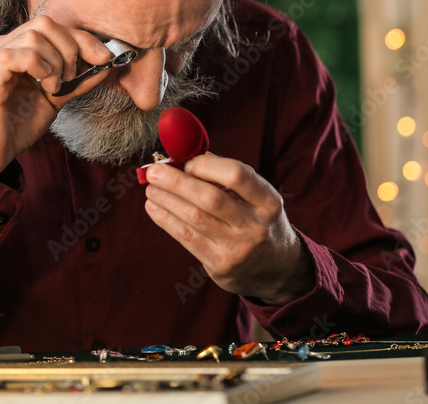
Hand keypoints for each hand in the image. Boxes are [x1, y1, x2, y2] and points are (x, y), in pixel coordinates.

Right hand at [0, 15, 113, 176]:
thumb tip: (107, 65)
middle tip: (71, 76)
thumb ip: (77, 81)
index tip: (104, 57)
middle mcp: (3, 46)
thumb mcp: (56, 99)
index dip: (82, 38)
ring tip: (54, 87)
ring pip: (34, 35)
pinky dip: (39, 67)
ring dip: (55, 62)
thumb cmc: (17, 126)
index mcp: (17, 48)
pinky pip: (18, 54)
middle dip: (70, 48)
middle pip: (44, 23)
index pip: (53, 27)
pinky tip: (43, 87)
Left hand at [144, 153, 314, 305]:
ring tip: (150, 188)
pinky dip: (166, 220)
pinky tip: (154, 208)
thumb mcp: (257, 198)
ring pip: (194, 218)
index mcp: (268, 201)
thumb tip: (188, 156)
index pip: (237, 175)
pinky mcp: (220, 265)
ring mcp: (238, 248)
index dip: (206, 166)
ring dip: (166, 200)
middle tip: (154, 172)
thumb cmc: (258, 221)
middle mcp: (255, 225)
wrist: (276, 270)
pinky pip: (187, 238)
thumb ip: (227, 177)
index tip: (186, 163)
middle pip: (210, 198)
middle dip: (177, 182)